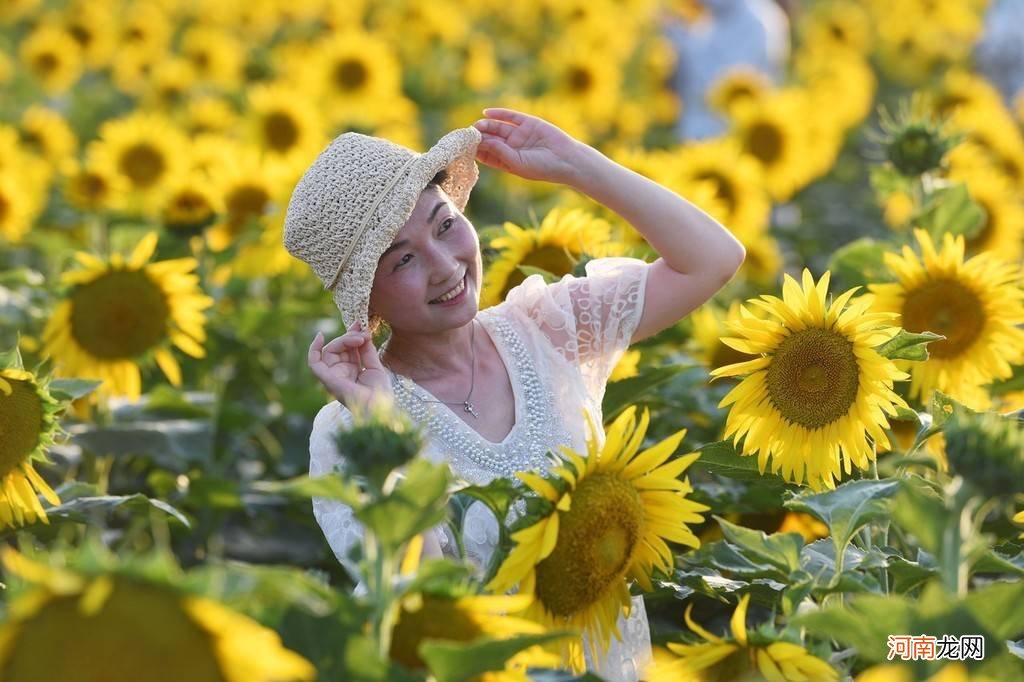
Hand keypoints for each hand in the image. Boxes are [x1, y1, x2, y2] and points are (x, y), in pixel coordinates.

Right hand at [308, 321, 392, 412]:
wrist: (380, 407)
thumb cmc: (380, 393)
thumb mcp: (375, 366)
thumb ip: (367, 350)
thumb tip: (362, 332)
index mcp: (351, 371)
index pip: (347, 348)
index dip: (352, 335)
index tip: (360, 325)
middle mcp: (340, 373)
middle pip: (337, 348)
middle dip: (349, 337)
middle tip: (363, 333)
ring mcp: (333, 376)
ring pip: (329, 351)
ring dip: (343, 340)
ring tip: (359, 338)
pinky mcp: (328, 379)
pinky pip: (314, 363)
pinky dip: (313, 349)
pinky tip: (320, 336)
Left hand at [472, 108, 587, 186]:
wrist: (566, 159)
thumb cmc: (541, 167)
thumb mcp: (516, 162)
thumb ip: (499, 151)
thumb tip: (481, 141)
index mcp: (508, 161)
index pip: (488, 155)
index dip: (476, 150)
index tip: (465, 148)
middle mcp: (512, 147)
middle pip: (491, 140)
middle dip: (479, 137)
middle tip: (468, 134)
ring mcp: (520, 134)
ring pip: (498, 128)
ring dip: (487, 126)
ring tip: (476, 125)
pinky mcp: (528, 123)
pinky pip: (510, 116)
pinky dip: (498, 114)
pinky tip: (486, 113)